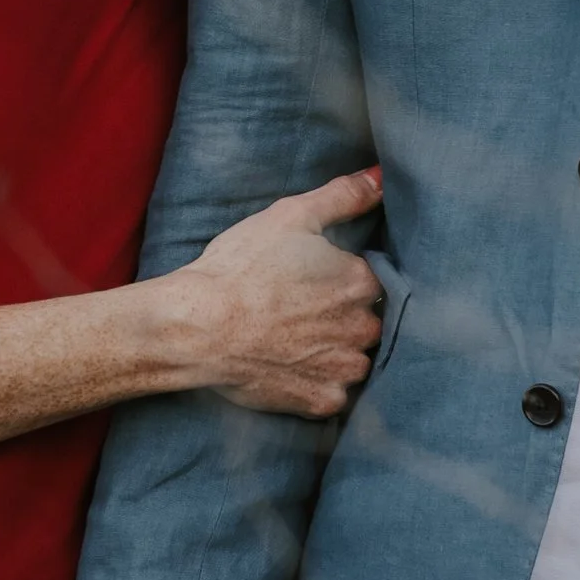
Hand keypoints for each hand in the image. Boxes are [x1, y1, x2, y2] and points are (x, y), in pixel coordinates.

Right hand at [168, 168, 384, 415]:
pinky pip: (334, 395)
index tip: (312, 285)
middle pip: (366, 323)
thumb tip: (381, 178)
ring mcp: (344, 368)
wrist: (198, 327)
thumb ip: (343, 197)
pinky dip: (318, 385)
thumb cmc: (241, 267)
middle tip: (300, 314)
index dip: (340, 282)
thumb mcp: (291, 217)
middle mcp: (363, 327)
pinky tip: (292, 369)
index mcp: (361, 282)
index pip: (370, 281)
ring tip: (296, 343)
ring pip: (355, 360)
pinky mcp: (323, 401)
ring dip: (336, 354)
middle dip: (342, 319)